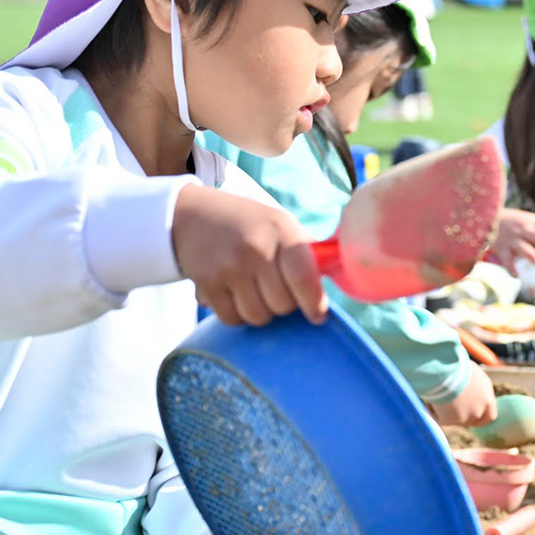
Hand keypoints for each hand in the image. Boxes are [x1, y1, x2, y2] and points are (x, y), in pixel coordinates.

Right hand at [172, 183, 328, 326]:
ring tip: (255, 292)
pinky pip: (233, 319)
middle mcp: (255, 249)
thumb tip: (342, 275)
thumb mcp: (281, 224)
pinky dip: (238, 315)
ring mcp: (229, 268)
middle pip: (283, 305)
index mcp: (281, 232)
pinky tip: (235, 296)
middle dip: (284, 305)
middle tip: (276, 291)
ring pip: (259, 316)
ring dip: (261, 312)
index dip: (314, 303)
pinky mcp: (207, 284)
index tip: (318, 315)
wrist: (192, 215)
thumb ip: (309, 251)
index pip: (304, 278)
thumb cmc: (248, 224)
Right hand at [432, 364, 497, 427]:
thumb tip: (470, 389)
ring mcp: (464, 418)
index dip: (481, 417)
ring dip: (447, 411)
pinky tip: (429, 398)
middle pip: (471, 420)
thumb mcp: (474, 374)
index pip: (490, 416)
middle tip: (451, 404)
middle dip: (462, 415)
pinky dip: (434, 411)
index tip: (474, 415)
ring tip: (438, 393)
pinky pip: (439, 418)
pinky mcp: (448, 421)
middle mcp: (478, 411)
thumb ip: (476, 386)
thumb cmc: (458, 365)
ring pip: (454, 420)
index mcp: (488, 399)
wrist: (445, 369)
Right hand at [488, 208, 534, 268]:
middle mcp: (524, 230)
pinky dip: (510, 267)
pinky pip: (506, 259)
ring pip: (523, 247)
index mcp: (533, 223)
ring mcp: (512, 239)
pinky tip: (516, 276)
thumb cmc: (513, 223)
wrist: (486, 216)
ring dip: (532, 254)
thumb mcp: (529, 221)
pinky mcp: (501, 248)